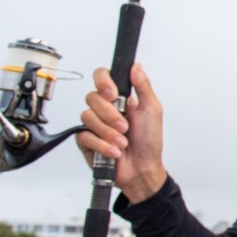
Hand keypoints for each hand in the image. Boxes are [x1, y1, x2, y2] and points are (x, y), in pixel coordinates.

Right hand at [76, 63, 167, 202]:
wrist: (143, 169)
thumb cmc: (150, 141)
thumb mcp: (152, 110)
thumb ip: (143, 86)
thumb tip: (136, 66)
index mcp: (121, 98)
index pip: (102, 77)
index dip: (103, 82)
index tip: (113, 94)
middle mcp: (105, 109)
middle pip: (92, 97)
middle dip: (110, 115)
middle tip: (125, 127)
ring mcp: (94, 124)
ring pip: (87, 116)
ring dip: (108, 132)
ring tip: (122, 142)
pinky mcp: (86, 141)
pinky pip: (84, 135)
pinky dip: (101, 145)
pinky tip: (114, 151)